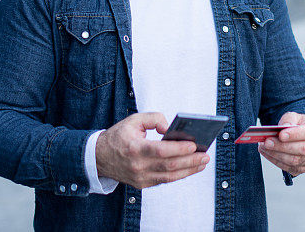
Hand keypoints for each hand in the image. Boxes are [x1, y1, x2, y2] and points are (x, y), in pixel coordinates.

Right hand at [95, 112, 209, 189]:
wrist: (99, 157)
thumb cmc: (119, 136)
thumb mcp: (133, 120)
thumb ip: (154, 119)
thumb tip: (170, 128)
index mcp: (134, 149)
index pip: (160, 151)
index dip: (179, 149)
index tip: (194, 145)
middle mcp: (137, 166)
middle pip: (169, 166)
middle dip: (190, 161)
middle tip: (205, 155)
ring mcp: (140, 178)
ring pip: (169, 177)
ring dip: (188, 170)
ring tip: (202, 162)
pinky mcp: (142, 184)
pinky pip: (164, 180)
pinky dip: (179, 175)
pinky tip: (189, 168)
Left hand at [258, 112, 304, 176]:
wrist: (304, 135)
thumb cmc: (300, 125)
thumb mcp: (296, 117)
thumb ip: (290, 119)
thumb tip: (284, 128)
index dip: (296, 135)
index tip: (281, 135)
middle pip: (302, 149)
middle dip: (282, 146)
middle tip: (267, 142)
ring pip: (295, 161)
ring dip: (277, 155)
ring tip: (263, 147)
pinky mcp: (304, 169)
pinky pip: (289, 168)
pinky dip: (276, 161)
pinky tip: (267, 153)